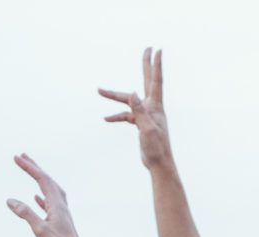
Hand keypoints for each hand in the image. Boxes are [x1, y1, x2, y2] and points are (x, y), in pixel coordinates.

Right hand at [6, 154, 91, 236]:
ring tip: (30, 172)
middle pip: (47, 181)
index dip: (29, 167)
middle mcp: (61, 206)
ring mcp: (61, 214)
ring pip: (49, 190)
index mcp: (57, 204)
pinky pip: (50, 204)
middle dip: (34, 168)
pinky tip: (36, 198)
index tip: (16, 157)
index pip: (42, 179)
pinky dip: (42, 197)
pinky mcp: (59, 223)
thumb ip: (25, 213)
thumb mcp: (40, 230)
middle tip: (22, 156)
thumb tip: (10, 200)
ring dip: (39, 180)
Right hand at [99, 48, 172, 171]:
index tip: (156, 50)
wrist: (159, 164)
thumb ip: (140, 111)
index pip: (155, 81)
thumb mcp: (147, 129)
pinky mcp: (140, 124)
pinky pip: (126, 116)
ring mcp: (146, 115)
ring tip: (99, 90)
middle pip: (147, 81)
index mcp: (155, 106)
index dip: (155, 65)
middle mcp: (152, 107)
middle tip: (147, 49)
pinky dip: (117, 116)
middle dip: (145, 65)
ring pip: (129, 100)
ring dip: (115, 96)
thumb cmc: (157, 148)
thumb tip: (133, 93)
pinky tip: (106, 119)